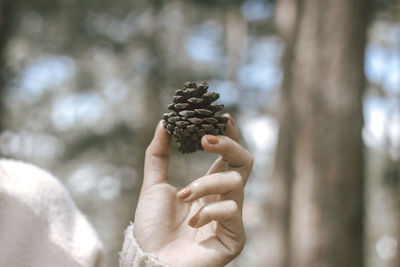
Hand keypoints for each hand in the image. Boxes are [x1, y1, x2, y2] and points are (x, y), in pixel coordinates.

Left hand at [134, 114, 252, 266]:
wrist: (149, 261)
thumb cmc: (153, 228)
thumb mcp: (153, 185)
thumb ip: (158, 154)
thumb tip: (164, 122)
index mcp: (210, 186)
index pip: (228, 155)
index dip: (229, 135)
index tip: (221, 116)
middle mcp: (224, 199)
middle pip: (244, 162)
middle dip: (228, 146)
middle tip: (206, 139)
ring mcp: (232, 219)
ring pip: (235, 184)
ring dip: (205, 184)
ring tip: (183, 195)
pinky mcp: (234, 238)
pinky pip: (232, 212)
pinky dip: (209, 212)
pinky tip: (191, 223)